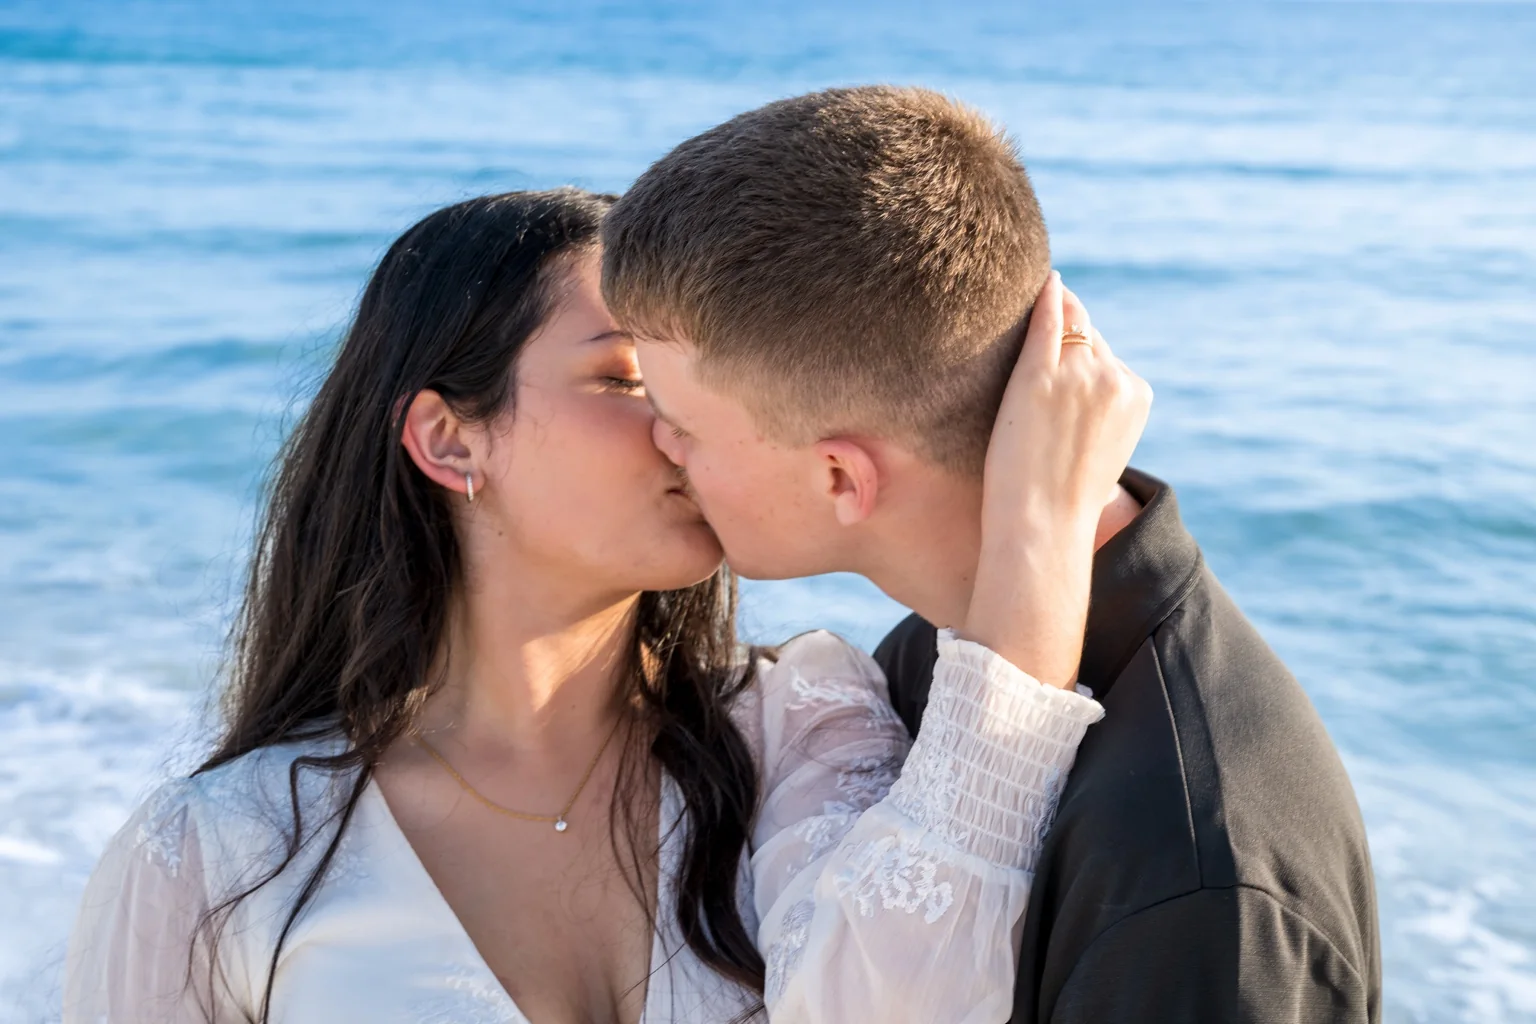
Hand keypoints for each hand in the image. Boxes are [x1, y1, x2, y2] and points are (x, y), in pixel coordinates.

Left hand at [962, 272, 1152, 686]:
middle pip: (1087, 335)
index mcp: (1136, 395)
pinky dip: (1045, 299)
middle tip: (1041, 321)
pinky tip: (1041, 282)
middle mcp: (1113, 377)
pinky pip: (1045, 321)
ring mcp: (1077, 373)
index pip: (1106, 355)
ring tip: (1030, 297)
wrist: (1043, 524)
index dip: (1080, 353)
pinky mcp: (1039, 375)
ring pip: (1067, 324)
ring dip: (1053, 311)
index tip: (1061, 348)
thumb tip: (1082, 396)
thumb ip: (1100, 413)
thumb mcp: (1100, 450)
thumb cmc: (1061, 499)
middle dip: (1067, 330)